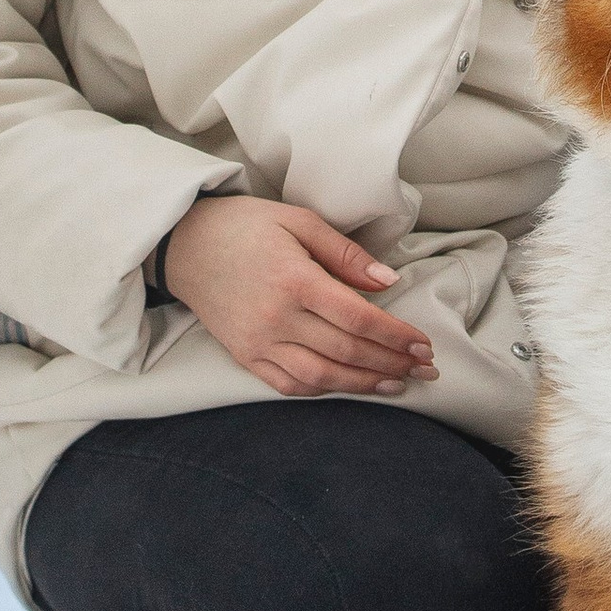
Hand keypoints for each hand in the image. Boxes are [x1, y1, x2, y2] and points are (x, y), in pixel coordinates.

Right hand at [163, 197, 435, 398]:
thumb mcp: (299, 220)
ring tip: (397, 384)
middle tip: (425, 369)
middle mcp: (276, 317)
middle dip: (392, 363)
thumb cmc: (246, 226)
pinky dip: (324, 390)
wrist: (185, 244)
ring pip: (322, 376)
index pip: (358, 318)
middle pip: (346, 350)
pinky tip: (349, 386)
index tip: (424, 344)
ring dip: (364, 384)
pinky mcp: (244, 355)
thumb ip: (345, 253)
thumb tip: (388, 282)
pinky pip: (289, 385)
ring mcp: (258, 342)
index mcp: (294, 279)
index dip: (396, 335)